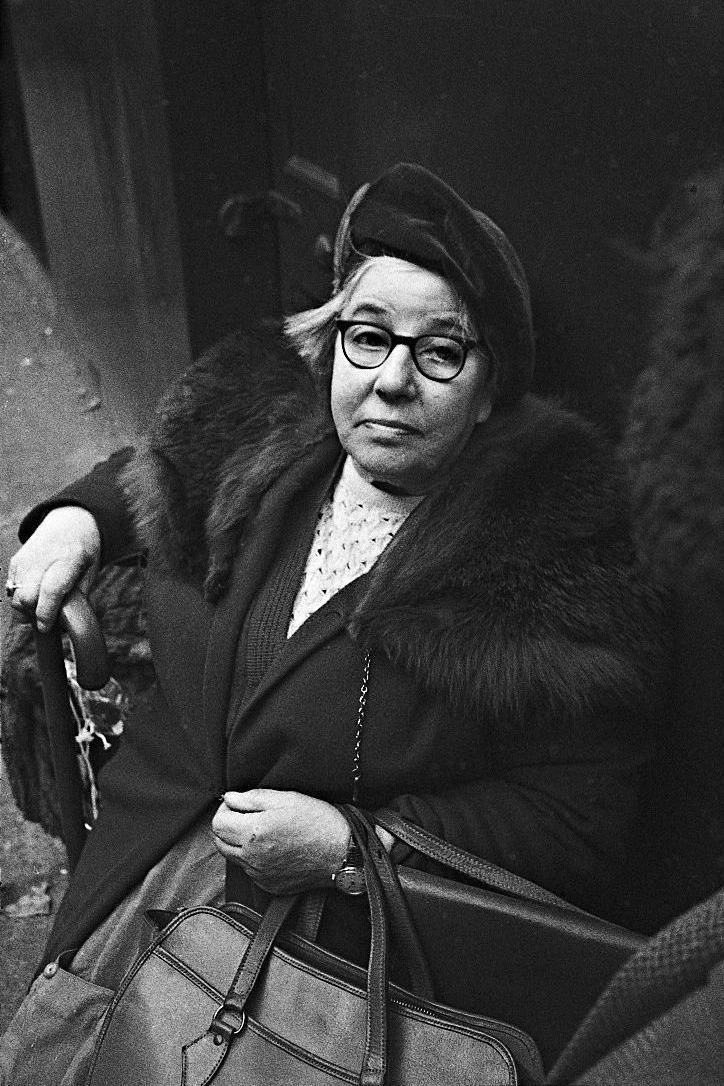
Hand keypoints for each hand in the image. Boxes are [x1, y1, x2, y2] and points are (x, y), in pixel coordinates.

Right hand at [6, 506, 100, 631]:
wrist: (70, 521)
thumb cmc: (84, 551)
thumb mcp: (91, 571)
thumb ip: (79, 596)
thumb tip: (66, 623)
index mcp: (70, 558)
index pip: (51, 590)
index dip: (46, 612)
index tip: (46, 627)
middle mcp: (44, 557)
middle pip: (27, 596)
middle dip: (33, 614)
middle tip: (47, 619)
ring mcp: (26, 558)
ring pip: (15, 595)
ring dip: (25, 608)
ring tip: (42, 606)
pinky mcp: (15, 561)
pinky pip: (11, 588)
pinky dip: (20, 597)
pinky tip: (35, 594)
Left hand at [212, 789, 351, 893]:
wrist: (342, 852)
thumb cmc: (317, 820)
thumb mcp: (286, 799)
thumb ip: (252, 798)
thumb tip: (229, 798)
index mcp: (254, 833)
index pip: (217, 823)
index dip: (225, 810)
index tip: (238, 804)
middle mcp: (252, 858)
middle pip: (219, 842)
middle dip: (227, 827)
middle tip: (247, 816)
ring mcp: (259, 875)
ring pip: (233, 858)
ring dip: (238, 843)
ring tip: (261, 831)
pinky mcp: (269, 885)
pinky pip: (249, 871)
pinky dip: (253, 859)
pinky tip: (273, 847)